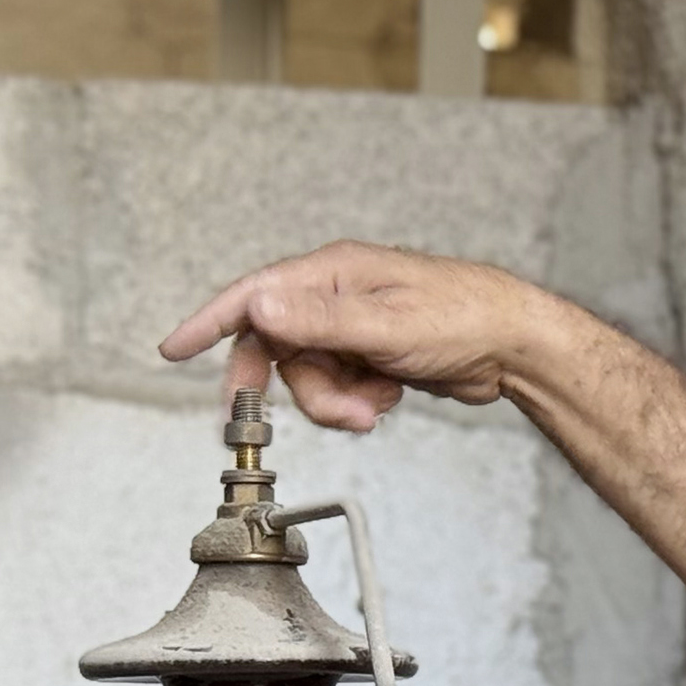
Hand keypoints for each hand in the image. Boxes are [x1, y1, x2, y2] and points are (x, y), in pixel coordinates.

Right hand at [158, 242, 554, 433]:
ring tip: (380, 403)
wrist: (511, 345)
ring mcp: (352, 326)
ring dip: (339, 402)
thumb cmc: (462, 318)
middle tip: (340, 412)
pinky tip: (391, 394)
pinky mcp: (369, 353)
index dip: (209, 323)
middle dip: (304, 391)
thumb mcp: (385, 324)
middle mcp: (335, 295)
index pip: (253, 296)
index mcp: (331, 273)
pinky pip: (337, 386)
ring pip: (309, 377)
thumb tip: (259, 305)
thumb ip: (318, 320)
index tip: (174, 349)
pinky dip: (359, 401)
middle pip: (280, 351)